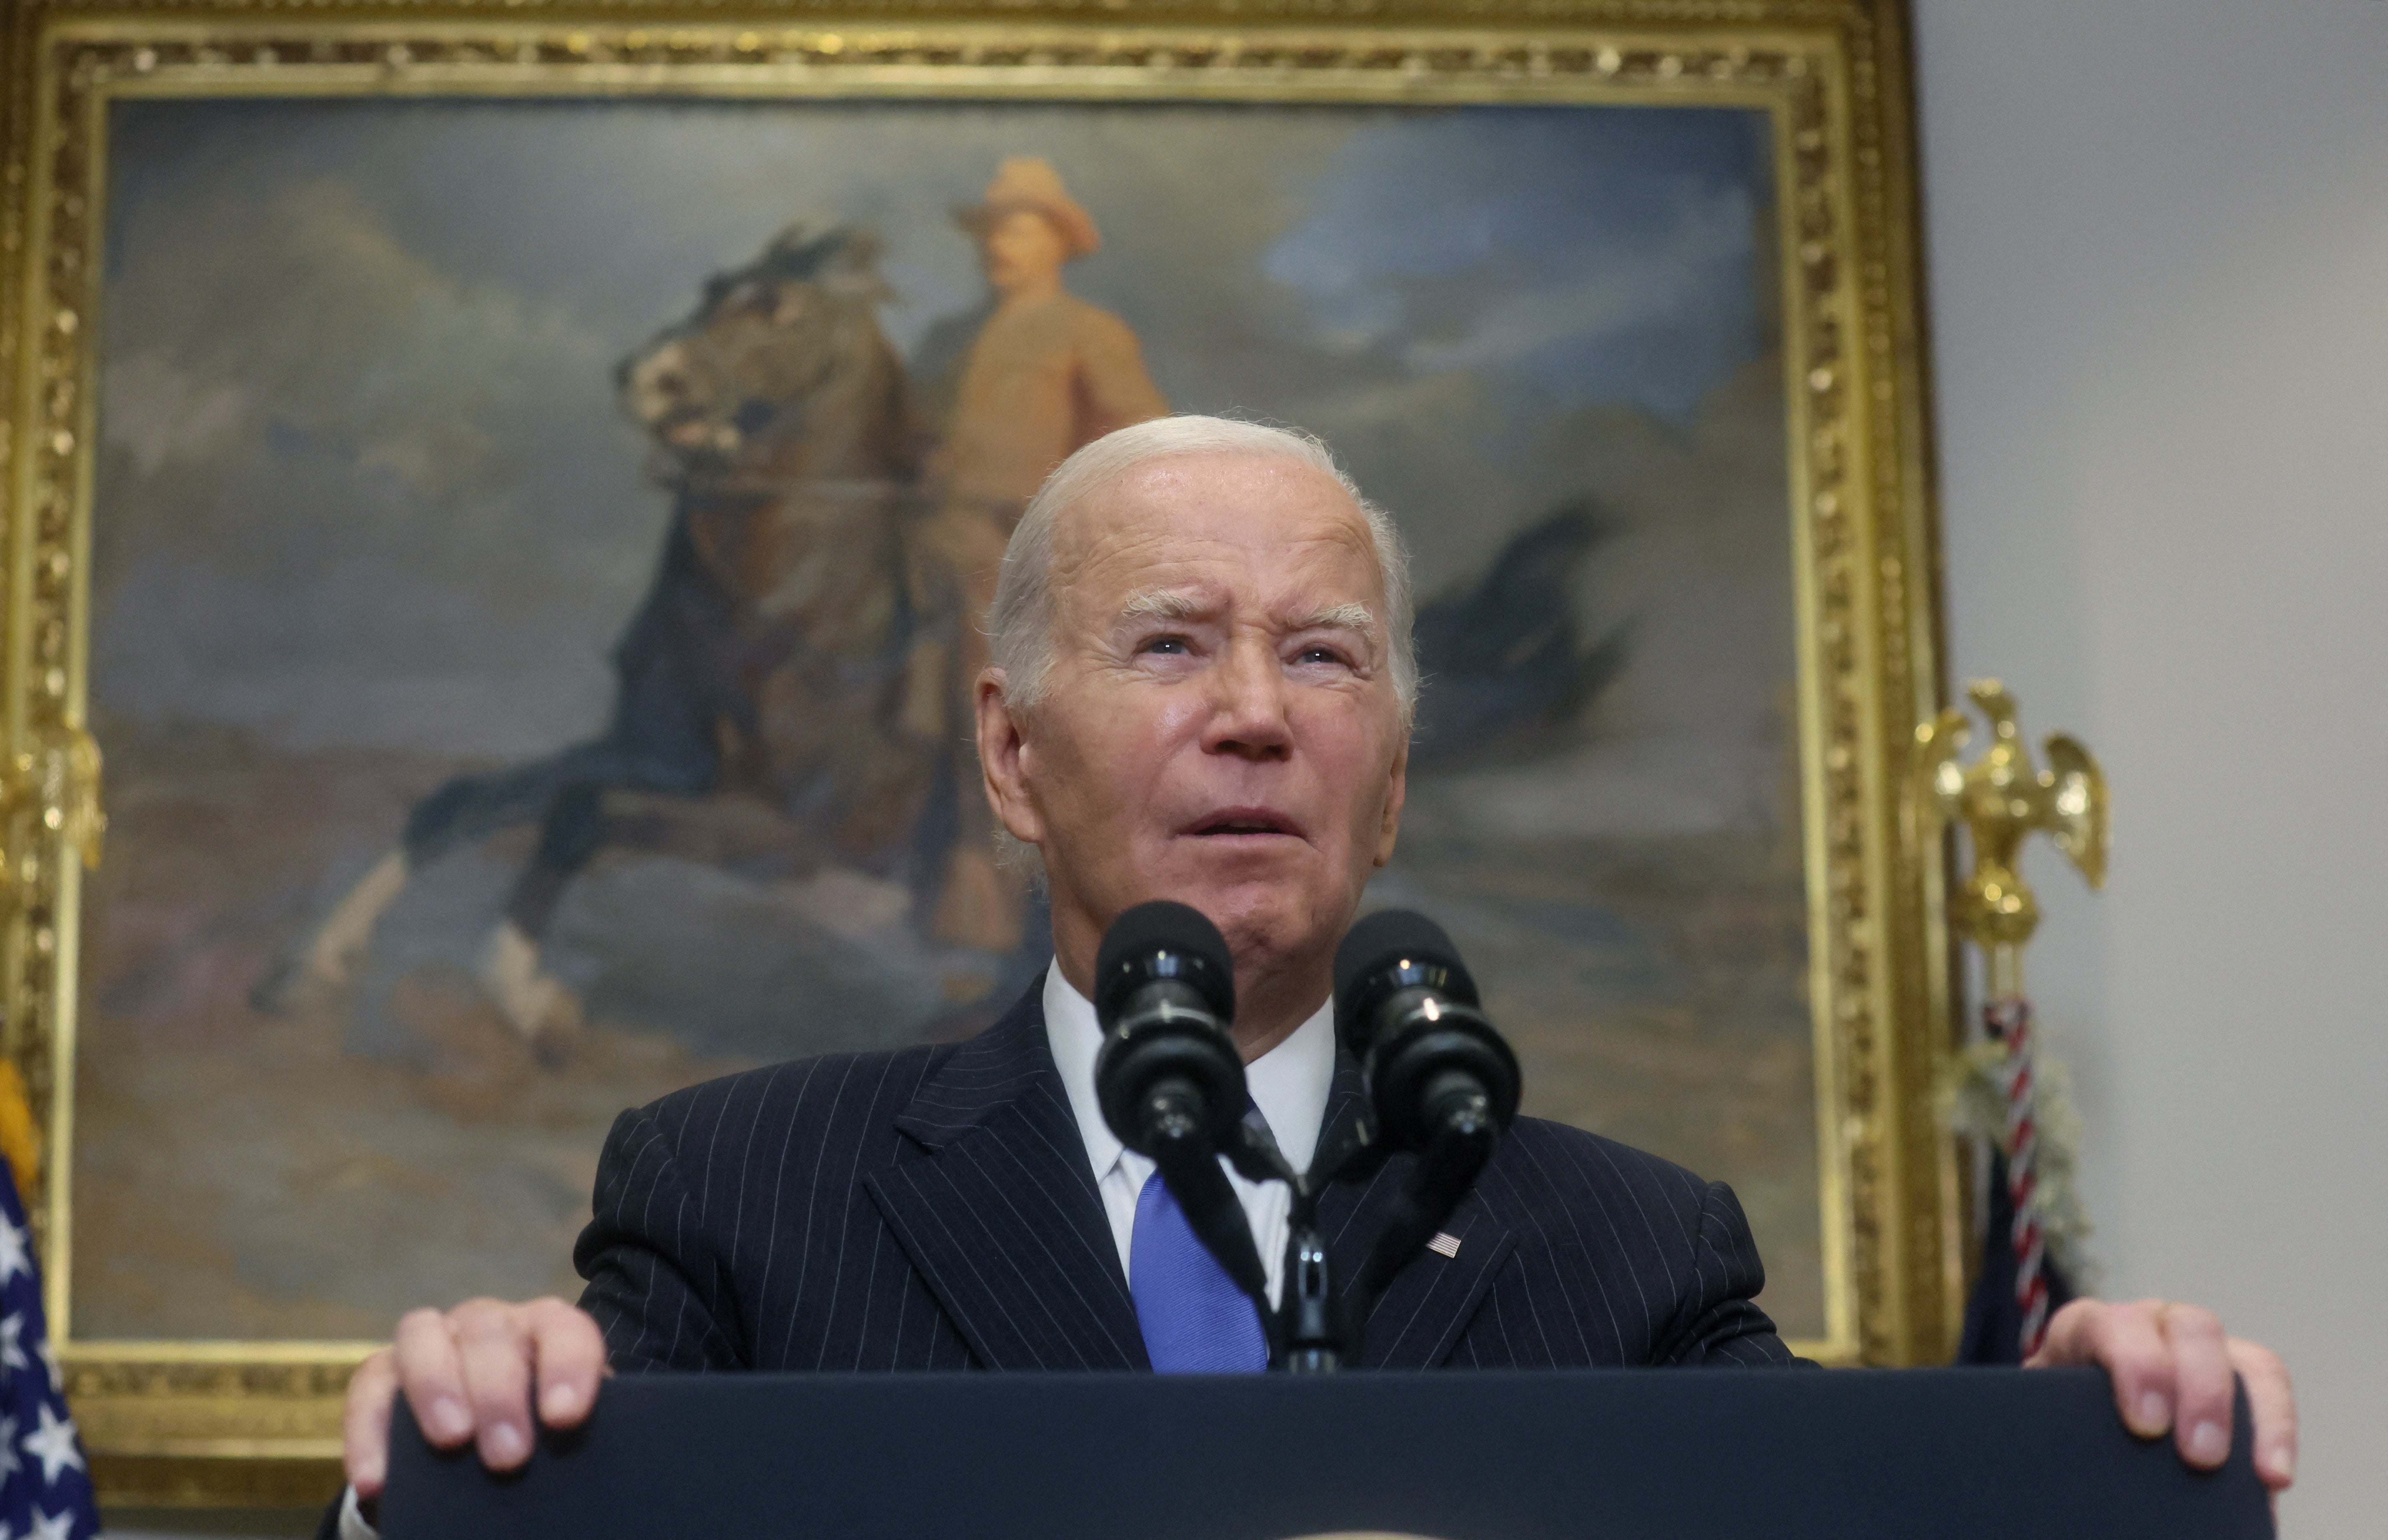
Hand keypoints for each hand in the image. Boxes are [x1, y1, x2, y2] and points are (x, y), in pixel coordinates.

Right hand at [342, 1297, 608, 1503]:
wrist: (480, 1453)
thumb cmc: (536, 1438)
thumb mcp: (557, 1434)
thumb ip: (565, 1437)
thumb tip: (571, 1469)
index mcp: (547, 1332)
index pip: (566, 1331)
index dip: (568, 1367)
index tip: (564, 1418)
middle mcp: (490, 1323)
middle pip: (491, 1331)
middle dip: (499, 1392)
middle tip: (508, 1456)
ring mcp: (434, 1339)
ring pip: (423, 1334)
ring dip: (436, 1385)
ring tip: (451, 1441)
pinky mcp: (382, 1370)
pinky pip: (369, 1384)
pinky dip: (370, 1431)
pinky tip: (376, 1481)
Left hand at [2029, 1297, 2294, 1492]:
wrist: (2067, 1426)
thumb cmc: (2055, 1421)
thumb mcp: (2050, 1418)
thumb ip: (2065, 1428)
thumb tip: (2091, 1464)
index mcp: (2088, 1328)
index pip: (2112, 1323)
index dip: (2136, 1366)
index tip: (2146, 1425)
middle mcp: (2149, 1324)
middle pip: (2189, 1328)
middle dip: (2202, 1391)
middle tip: (2201, 1456)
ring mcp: (2198, 1347)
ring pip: (2242, 1355)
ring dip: (2256, 1413)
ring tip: (2262, 1474)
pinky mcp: (2237, 1376)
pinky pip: (2269, 1388)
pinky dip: (2278, 1430)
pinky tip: (2274, 1476)